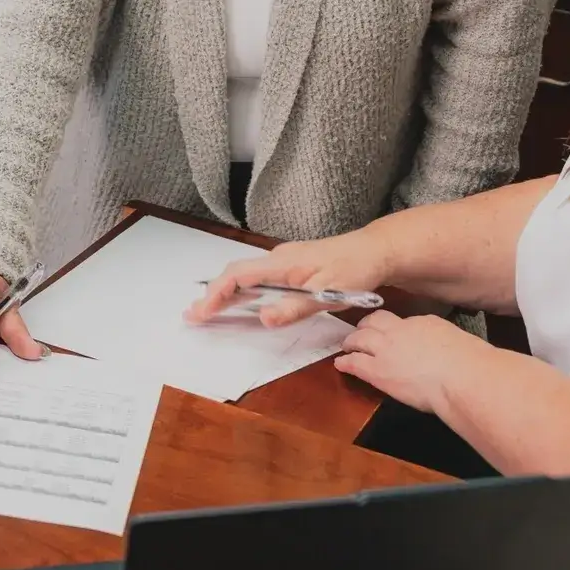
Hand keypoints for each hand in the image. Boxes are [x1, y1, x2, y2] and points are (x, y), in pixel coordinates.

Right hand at [188, 231, 389, 327]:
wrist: (375, 250)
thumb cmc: (355, 269)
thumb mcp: (328, 293)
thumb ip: (295, 307)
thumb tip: (264, 318)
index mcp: (283, 262)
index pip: (239, 276)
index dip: (217, 293)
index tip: (201, 310)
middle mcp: (278, 257)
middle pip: (236, 274)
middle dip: (212, 294)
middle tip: (193, 314)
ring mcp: (284, 260)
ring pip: (245, 274)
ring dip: (224, 292)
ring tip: (206, 309)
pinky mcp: (291, 265)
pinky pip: (258, 276)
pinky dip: (241, 289)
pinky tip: (238, 300)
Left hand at [327, 310, 490, 413]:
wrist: (462, 376)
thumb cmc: (470, 364)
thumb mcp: (458, 343)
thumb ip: (445, 344)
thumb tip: (446, 352)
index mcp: (423, 323)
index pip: (401, 321)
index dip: (392, 326)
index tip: (390, 331)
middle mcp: (401, 331)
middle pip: (375, 321)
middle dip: (365, 326)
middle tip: (360, 332)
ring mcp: (387, 349)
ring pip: (360, 338)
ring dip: (351, 341)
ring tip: (347, 346)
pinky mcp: (378, 371)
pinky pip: (355, 363)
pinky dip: (346, 362)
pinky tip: (340, 364)